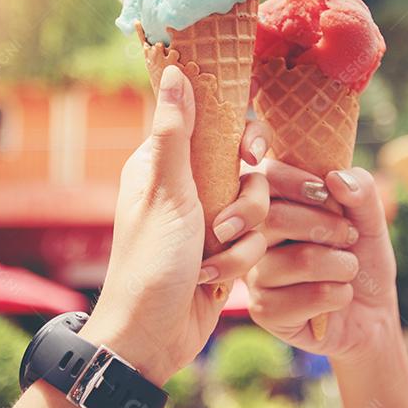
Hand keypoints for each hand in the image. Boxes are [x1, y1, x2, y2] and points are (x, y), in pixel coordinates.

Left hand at [82, 65, 270, 383]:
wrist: (152, 337)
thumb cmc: (150, 264)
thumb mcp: (167, 194)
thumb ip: (176, 133)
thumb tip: (176, 71)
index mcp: (162, 165)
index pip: (215, 127)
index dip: (241, 139)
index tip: (252, 154)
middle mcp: (185, 188)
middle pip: (246, 170)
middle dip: (246, 201)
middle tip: (224, 224)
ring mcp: (205, 222)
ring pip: (256, 209)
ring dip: (241, 238)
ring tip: (213, 258)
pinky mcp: (223, 253)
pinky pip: (254, 242)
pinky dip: (238, 262)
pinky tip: (213, 280)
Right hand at [246, 160, 397, 364]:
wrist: (371, 313)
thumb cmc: (362, 259)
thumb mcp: (370, 218)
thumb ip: (361, 189)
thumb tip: (334, 179)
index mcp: (271, 206)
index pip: (264, 179)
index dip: (296, 181)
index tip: (327, 194)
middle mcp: (253, 238)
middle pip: (276, 218)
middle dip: (328, 227)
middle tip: (350, 237)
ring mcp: (254, 275)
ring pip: (300, 260)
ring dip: (341, 265)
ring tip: (348, 271)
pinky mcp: (263, 311)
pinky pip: (305, 297)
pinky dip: (338, 295)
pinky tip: (338, 298)